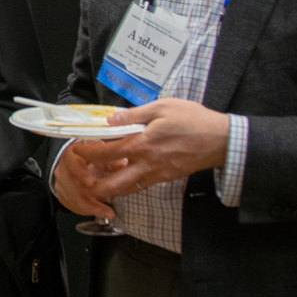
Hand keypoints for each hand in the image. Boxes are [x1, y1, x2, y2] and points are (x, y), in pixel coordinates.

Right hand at [51, 141, 130, 220]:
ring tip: (108, 213)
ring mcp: (61, 183)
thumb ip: (111, 160)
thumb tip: (123, 164)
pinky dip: (86, 211)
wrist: (79, 161)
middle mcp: (62, 169)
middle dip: (87, 200)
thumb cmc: (92, 156)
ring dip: (90, 208)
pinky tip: (99, 212)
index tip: (91, 183)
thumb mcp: (102, 154)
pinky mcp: (62, 194)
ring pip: (72, 199)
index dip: (81, 173)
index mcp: (71, 155)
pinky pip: (72, 206)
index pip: (72, 163)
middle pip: (70, 187)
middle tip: (105, 209)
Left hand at [70, 98, 230, 199]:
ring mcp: (156, 174)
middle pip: (113, 183)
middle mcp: (146, 163)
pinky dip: (129, 185)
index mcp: (141, 144)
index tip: (76, 152)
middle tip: (83, 179)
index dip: (87, 154)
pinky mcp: (166, 178)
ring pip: (127, 189)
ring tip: (99, 182)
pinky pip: (142, 186)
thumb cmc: (193, 120)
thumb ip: (133, 115)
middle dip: (94, 185)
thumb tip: (111, 119)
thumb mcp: (161, 108)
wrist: (220, 140)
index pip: (106, 153)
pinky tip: (124, 177)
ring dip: (111, 187)